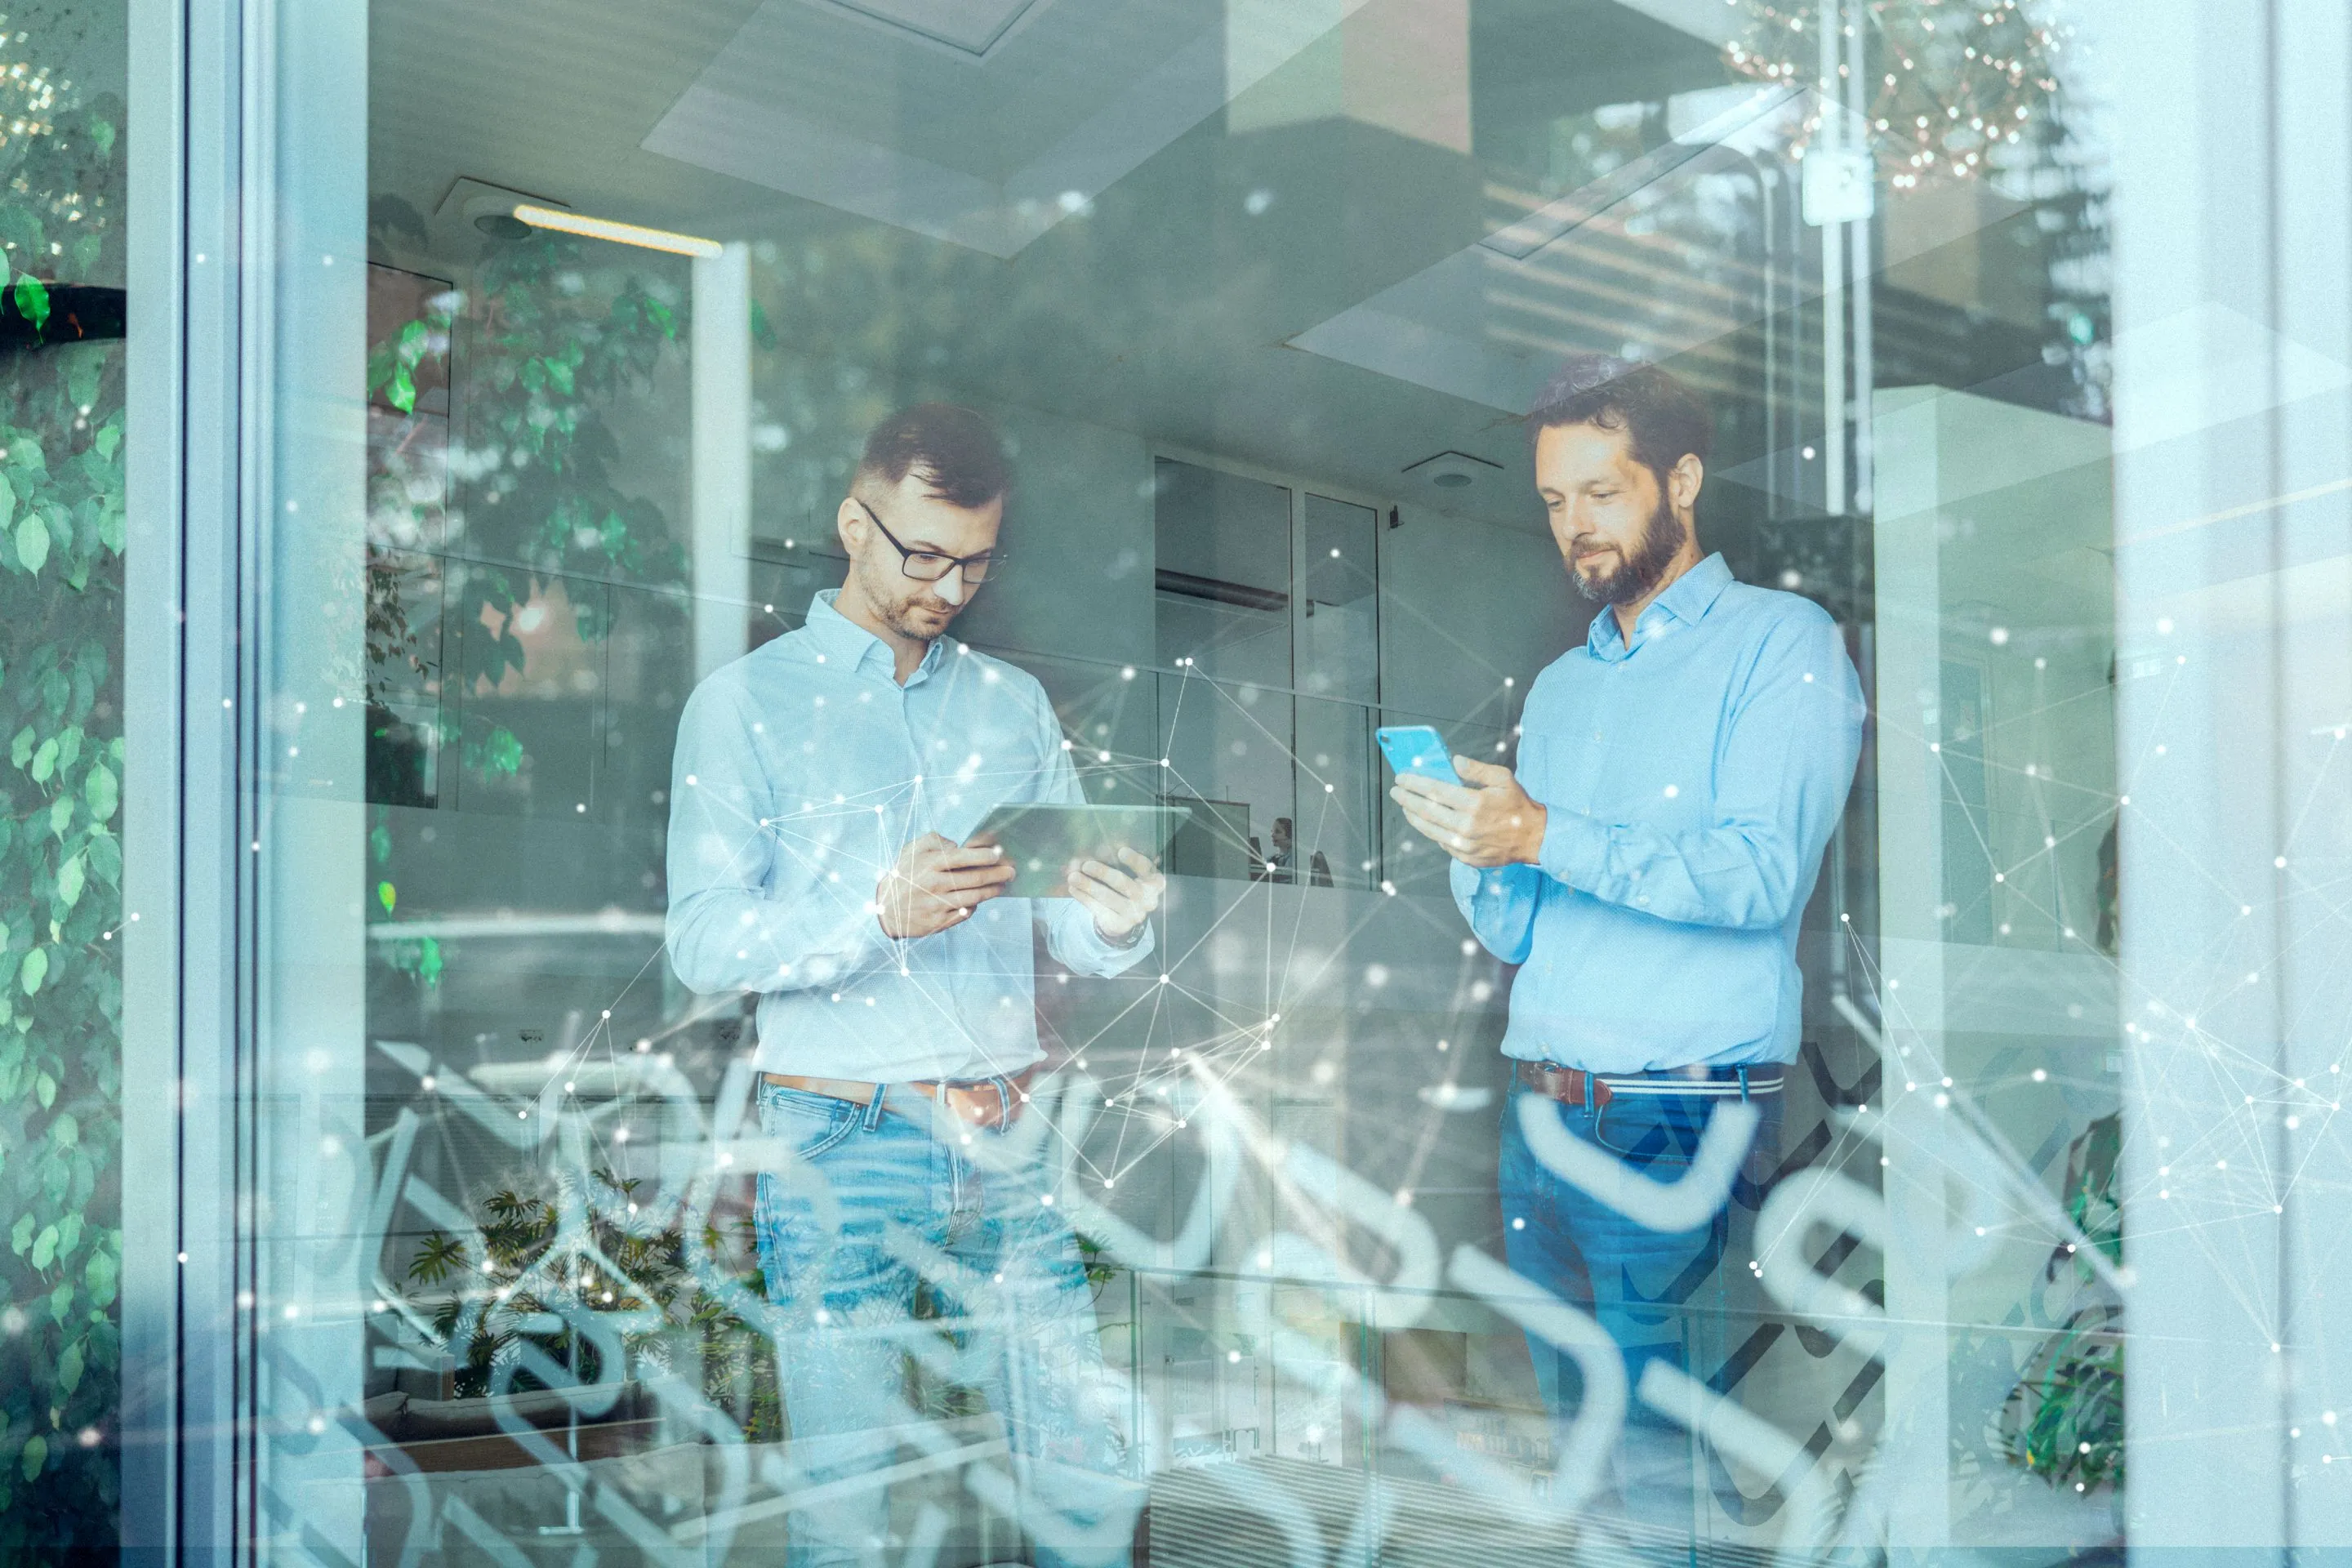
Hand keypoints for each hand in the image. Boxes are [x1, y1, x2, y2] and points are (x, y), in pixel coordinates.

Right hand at [876, 832, 1014, 938]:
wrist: (885, 908)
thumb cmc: (904, 874)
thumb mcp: (913, 850)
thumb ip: (936, 841)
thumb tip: (959, 845)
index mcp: (929, 864)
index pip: (962, 857)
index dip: (984, 855)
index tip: (998, 854)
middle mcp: (934, 884)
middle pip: (975, 879)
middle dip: (997, 874)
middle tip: (1011, 871)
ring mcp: (937, 905)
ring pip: (975, 897)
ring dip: (993, 891)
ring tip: (1002, 885)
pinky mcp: (939, 922)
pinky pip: (965, 912)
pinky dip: (975, 905)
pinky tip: (980, 898)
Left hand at [1067, 846, 1165, 944]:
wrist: (1128, 917)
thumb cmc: (1128, 886)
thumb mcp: (1131, 874)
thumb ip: (1116, 864)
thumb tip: (1084, 858)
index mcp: (1154, 881)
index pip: (1145, 868)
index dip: (1134, 860)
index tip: (1121, 851)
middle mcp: (1148, 898)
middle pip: (1123, 883)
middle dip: (1103, 873)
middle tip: (1086, 865)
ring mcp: (1135, 914)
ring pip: (1107, 897)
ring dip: (1088, 885)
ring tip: (1073, 877)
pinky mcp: (1120, 924)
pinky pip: (1098, 909)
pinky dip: (1084, 898)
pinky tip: (1074, 889)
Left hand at [1391, 756, 1546, 868]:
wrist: (1534, 838)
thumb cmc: (1518, 806)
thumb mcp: (1503, 778)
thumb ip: (1476, 769)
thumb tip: (1454, 761)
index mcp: (1475, 803)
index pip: (1435, 791)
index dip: (1414, 783)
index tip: (1402, 778)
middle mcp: (1467, 826)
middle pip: (1427, 811)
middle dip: (1407, 799)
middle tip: (1396, 791)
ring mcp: (1465, 845)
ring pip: (1430, 829)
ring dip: (1414, 816)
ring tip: (1406, 806)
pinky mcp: (1467, 857)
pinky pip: (1442, 842)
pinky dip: (1431, 831)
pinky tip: (1426, 821)